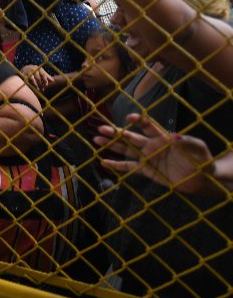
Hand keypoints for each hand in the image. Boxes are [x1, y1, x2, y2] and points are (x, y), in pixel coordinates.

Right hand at [21, 65, 53, 91]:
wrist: (25, 69)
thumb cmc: (35, 71)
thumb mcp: (41, 72)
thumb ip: (46, 76)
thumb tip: (53, 81)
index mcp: (39, 69)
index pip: (43, 74)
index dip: (45, 80)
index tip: (46, 85)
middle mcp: (34, 69)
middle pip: (38, 78)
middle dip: (41, 84)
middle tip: (43, 89)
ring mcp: (28, 72)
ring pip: (33, 80)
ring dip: (36, 85)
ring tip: (38, 90)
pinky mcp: (24, 75)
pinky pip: (27, 81)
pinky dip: (31, 84)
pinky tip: (33, 88)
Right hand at [95, 114, 223, 195]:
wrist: (201, 179)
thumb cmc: (201, 160)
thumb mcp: (199, 149)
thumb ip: (188, 142)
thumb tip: (175, 136)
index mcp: (163, 137)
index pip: (148, 126)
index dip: (139, 121)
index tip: (129, 118)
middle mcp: (152, 145)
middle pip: (131, 137)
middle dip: (116, 133)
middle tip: (102, 128)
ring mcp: (147, 158)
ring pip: (126, 150)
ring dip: (111, 144)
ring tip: (96, 139)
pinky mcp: (147, 171)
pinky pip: (129, 167)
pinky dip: (116, 165)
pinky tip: (104, 162)